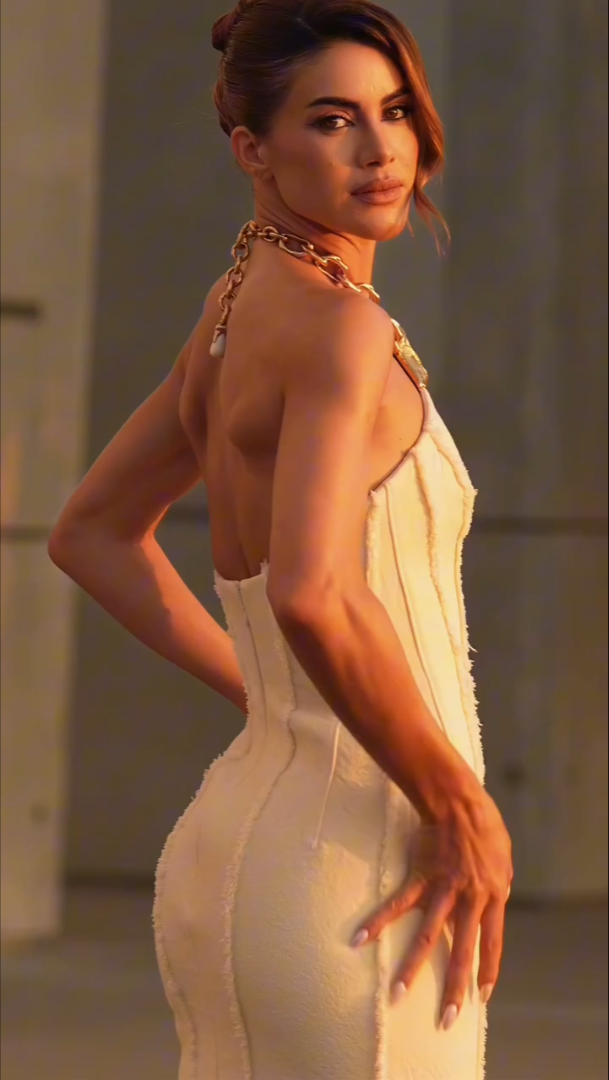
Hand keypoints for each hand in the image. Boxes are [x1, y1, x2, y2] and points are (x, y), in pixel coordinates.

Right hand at [351, 791, 512, 1030]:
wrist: (459, 800)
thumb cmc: (484, 824)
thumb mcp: (502, 857)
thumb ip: (497, 883)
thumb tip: (495, 898)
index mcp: (493, 895)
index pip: (493, 943)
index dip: (487, 971)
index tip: (480, 998)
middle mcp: (469, 899)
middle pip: (461, 951)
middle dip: (454, 988)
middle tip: (446, 1019)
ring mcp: (442, 890)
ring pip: (427, 936)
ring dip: (411, 968)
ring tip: (396, 994)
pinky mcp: (419, 878)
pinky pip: (397, 904)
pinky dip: (379, 922)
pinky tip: (361, 939)